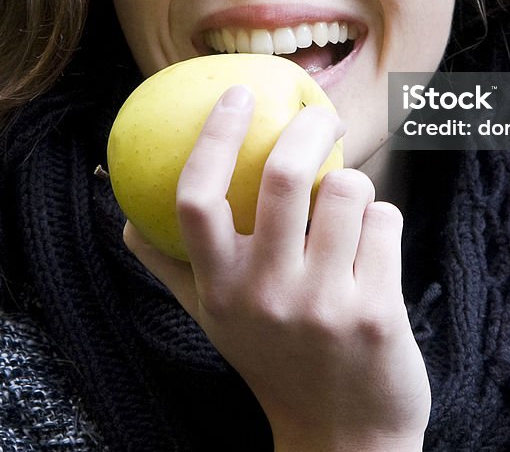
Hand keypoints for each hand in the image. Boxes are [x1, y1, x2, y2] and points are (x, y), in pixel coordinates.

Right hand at [123, 84, 430, 451]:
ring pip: (346, 188)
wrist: (342, 440)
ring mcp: (322, 306)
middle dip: (309, 125)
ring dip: (353, 183)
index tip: (237, 93)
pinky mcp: (376, 312)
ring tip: (349, 206)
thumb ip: (170, 267)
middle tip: (319, 114)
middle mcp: (264, 295)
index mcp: (218, 288)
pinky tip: (375, 249)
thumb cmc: (274, 360)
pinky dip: (382, 221)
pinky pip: (385, 221)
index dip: (214, 136)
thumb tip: (124, 220)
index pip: (196, 198)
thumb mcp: (214, 319)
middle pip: (283, 175)